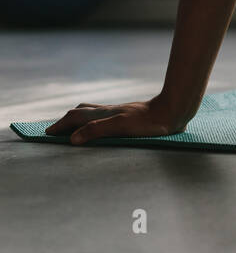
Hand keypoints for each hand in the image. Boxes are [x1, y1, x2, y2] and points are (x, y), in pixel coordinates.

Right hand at [44, 96, 191, 143]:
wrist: (172, 112)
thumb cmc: (148, 122)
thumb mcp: (120, 127)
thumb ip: (97, 131)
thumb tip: (72, 140)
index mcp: (103, 114)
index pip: (75, 118)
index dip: (60, 126)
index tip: (47, 135)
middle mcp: (108, 112)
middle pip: (81, 113)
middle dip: (67, 121)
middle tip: (56, 132)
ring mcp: (118, 114)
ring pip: (92, 113)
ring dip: (79, 120)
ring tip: (73, 129)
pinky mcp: (128, 118)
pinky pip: (103, 118)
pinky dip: (93, 122)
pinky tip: (101, 128)